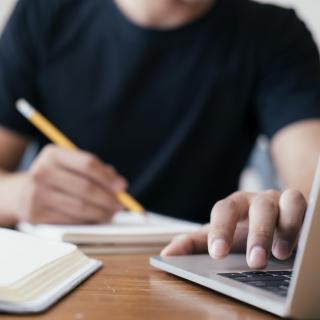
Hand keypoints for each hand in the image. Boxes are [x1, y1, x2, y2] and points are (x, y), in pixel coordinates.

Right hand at [13, 145, 126, 223]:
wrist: (21, 193)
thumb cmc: (57, 177)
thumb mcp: (71, 166)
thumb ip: (97, 171)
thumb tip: (120, 185)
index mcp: (53, 154)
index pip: (88, 164)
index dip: (108, 177)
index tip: (122, 187)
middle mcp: (42, 172)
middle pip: (86, 187)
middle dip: (108, 198)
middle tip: (120, 205)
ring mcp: (36, 194)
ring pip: (80, 206)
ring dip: (102, 212)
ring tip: (112, 213)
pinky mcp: (36, 215)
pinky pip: (71, 220)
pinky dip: (88, 221)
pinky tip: (96, 219)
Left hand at [162, 190, 305, 268]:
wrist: (271, 222)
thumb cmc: (241, 231)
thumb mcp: (219, 237)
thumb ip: (193, 244)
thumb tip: (167, 254)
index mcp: (233, 205)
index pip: (224, 210)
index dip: (220, 229)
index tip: (217, 253)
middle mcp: (257, 200)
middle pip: (257, 207)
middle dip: (257, 233)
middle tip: (254, 261)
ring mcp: (280, 200)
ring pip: (286, 201)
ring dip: (284, 227)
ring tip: (279, 254)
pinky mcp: (300, 206)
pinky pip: (304, 206)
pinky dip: (301, 221)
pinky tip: (299, 244)